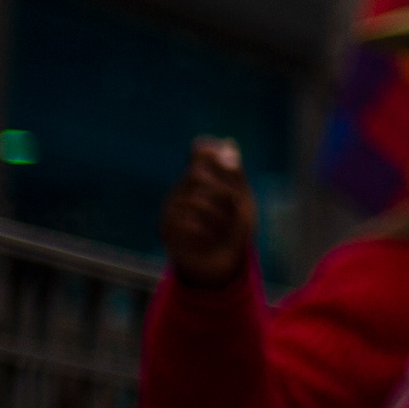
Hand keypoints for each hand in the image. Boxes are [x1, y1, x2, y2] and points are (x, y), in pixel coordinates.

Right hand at [159, 137, 254, 290]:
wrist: (223, 266)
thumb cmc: (233, 228)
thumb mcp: (241, 197)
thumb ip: (234, 172)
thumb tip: (227, 141)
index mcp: (195, 181)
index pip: (201, 154)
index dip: (220, 159)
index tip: (235, 168)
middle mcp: (178, 193)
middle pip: (199, 175)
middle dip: (226, 191)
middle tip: (235, 206)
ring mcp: (170, 213)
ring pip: (198, 199)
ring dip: (222, 215)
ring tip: (224, 228)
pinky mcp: (167, 233)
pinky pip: (192, 224)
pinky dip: (211, 232)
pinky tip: (211, 240)